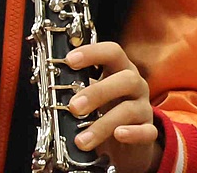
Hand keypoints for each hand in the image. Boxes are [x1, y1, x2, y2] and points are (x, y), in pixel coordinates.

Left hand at [66, 42, 161, 172]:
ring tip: (81, 140)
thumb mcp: (92, 98)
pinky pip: (146, 131)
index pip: (112, 53)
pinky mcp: (148, 130)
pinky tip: (118, 135)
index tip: (70, 60)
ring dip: (104, 124)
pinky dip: (132, 133)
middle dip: (98, 92)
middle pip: (125, 79)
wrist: (124, 143)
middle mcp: (135, 86)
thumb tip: (48, 87)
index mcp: (119, 72)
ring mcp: (143, 108)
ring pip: (130, 109)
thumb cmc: (103, 114)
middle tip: (74, 107)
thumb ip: (77, 90)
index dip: (93, 53)